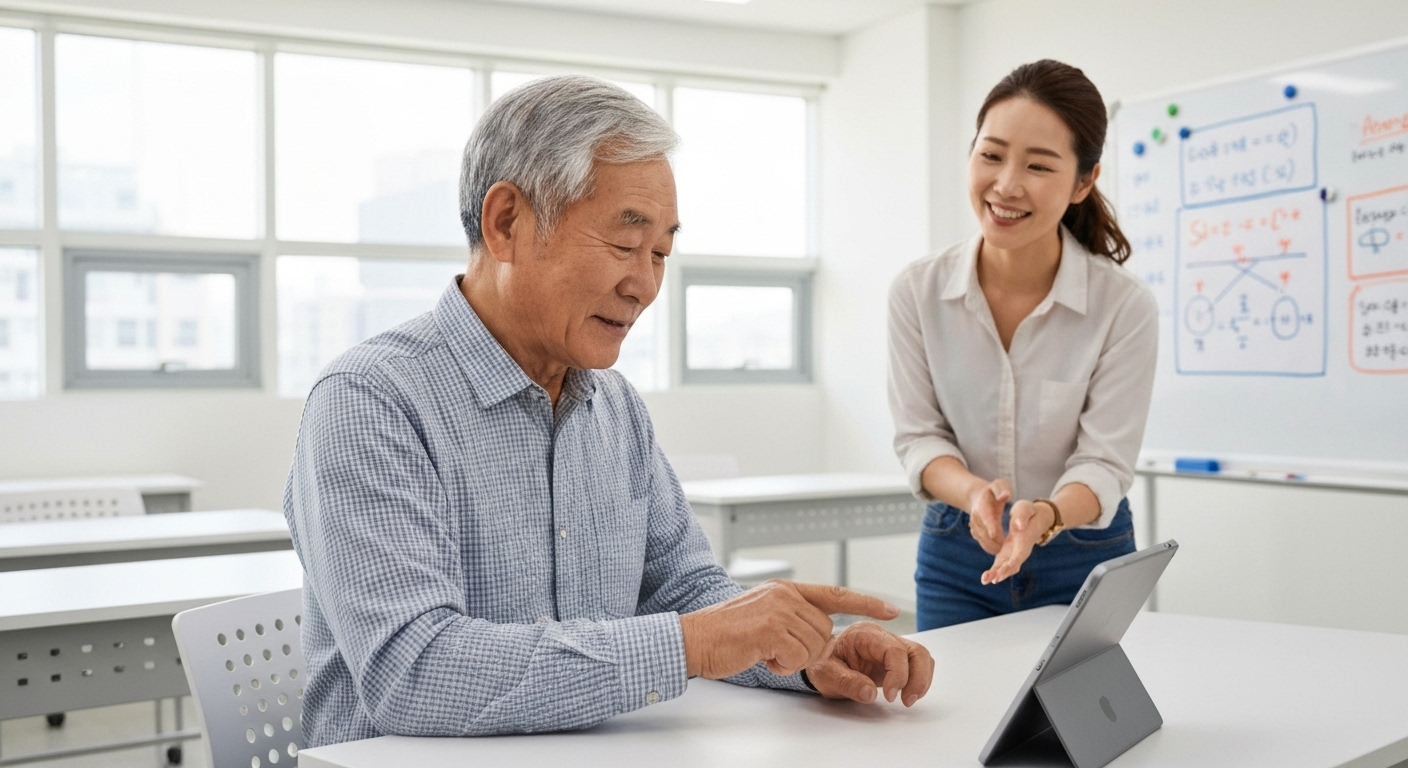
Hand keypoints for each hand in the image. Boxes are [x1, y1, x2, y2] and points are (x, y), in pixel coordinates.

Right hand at [680, 581, 899, 679]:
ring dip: (793, 659)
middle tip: (776, 652)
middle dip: (808, 649)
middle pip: (825, 630)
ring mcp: (778, 609)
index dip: (865, 602)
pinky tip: (762, 658)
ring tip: (765, 652)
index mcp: (785, 589)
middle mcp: (785, 594)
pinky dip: (783, 666)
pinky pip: (798, 657)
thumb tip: (820, 628)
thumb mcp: (763, 613)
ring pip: (814, 645)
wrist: (695, 639)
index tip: (890, 609)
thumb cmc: (726, 634)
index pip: (834, 593)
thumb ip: (791, 614)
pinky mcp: (771, 629)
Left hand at [805, 622, 933, 706]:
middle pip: (915, 651)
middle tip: (906, 701)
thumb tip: (870, 694)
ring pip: (921, 656)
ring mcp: (892, 645)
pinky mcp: (897, 658)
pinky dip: (919, 679)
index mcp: (864, 634)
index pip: (893, 649)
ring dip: (921, 680)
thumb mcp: (825, 674)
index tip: (889, 696)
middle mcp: (882, 635)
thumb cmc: (822, 664)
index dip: (897, 674)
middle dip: (917, 678)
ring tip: (907, 700)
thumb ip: (846, 682)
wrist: (821, 662)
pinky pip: (919, 664)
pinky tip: (907, 694)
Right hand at [967, 479, 1011, 554]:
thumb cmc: (994, 491)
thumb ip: (1002, 489)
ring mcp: (974, 526)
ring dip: (993, 547)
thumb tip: (1006, 496)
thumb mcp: (999, 484)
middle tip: (1007, 550)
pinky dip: (991, 549)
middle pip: (983, 532)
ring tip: (1005, 554)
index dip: (990, 525)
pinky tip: (1000, 553)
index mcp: (982, 505)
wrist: (979, 497)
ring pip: (982, 540)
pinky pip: (982, 543)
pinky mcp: (976, 533)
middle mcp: (975, 517)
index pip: (985, 516)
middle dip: (994, 541)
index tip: (995, 534)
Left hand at [981, 499, 1054, 584]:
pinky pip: (1001, 565)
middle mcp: (1021, 550)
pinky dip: (994, 571)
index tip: (1005, 569)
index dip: (1013, 562)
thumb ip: (1022, 517)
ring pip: (1007, 567)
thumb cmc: (1028, 511)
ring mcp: (1014, 553)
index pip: (1020, 553)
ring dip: (997, 574)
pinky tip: (985, 578)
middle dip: (1004, 572)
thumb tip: (1017, 526)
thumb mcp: (1025, 509)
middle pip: (1014, 565)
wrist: (1034, 517)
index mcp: (1025, 539)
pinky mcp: (1007, 553)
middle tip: (993, 580)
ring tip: (985, 581)